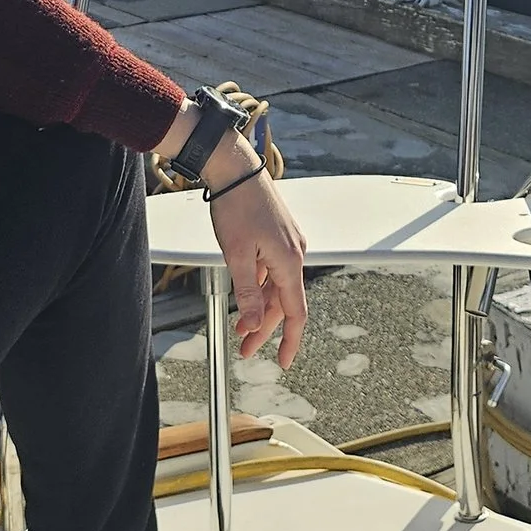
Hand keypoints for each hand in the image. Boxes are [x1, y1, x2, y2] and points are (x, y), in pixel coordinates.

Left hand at [204, 139, 307, 368]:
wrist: (234, 168)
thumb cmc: (235, 205)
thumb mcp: (237, 255)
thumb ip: (247, 293)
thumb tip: (255, 325)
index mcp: (288, 261)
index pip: (296, 311)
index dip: (291, 340)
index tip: (285, 362)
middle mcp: (294, 253)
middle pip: (284, 302)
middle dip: (265, 328)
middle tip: (246, 349)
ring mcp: (287, 243)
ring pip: (277, 286)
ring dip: (260, 308)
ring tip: (240, 327)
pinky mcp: (278, 234)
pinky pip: (273, 270)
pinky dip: (260, 287)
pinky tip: (246, 293)